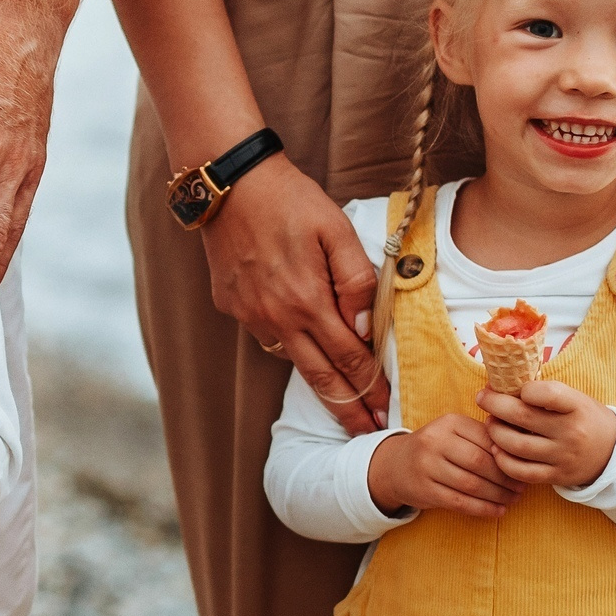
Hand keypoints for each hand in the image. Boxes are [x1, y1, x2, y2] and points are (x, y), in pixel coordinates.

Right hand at [203, 158, 386, 433]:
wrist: (231, 182)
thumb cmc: (290, 200)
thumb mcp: (336, 231)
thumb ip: (356, 282)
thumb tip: (366, 328)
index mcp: (306, 302)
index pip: (347, 360)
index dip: (369, 389)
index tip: (384, 412)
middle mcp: (275, 318)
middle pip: (318, 378)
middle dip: (345, 409)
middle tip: (364, 433)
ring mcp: (249, 315)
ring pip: (290, 357)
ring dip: (316, 378)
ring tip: (340, 395)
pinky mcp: (231, 306)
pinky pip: (266, 334)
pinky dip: (288, 341)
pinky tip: (300, 335)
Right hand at [367, 413, 521, 519]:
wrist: (395, 466)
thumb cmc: (436, 449)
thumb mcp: (454, 432)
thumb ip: (482, 436)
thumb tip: (521, 449)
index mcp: (449, 422)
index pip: (487, 439)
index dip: (508, 456)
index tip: (524, 466)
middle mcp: (435, 441)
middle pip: (480, 462)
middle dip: (505, 478)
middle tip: (521, 488)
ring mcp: (427, 466)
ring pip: (471, 484)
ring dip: (497, 495)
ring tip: (512, 499)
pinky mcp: (424, 490)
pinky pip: (460, 502)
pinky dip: (483, 509)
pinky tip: (498, 511)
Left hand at [479, 380, 615, 489]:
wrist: (612, 453)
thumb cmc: (584, 418)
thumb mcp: (575, 399)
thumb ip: (546, 393)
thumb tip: (506, 383)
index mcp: (577, 407)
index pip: (548, 393)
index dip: (525, 389)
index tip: (515, 388)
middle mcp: (571, 432)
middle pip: (522, 417)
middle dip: (494, 404)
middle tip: (482, 398)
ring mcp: (562, 456)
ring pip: (516, 445)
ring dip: (495, 432)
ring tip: (490, 423)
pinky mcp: (555, 476)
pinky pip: (521, 471)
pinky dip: (503, 460)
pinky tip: (497, 449)